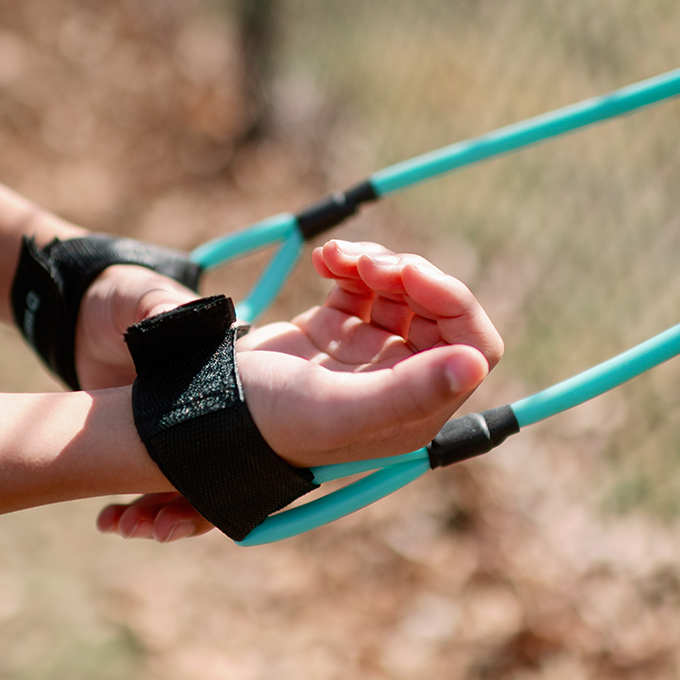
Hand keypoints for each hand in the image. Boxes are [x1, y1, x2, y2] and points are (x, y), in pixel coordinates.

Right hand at [97, 240, 502, 542]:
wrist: (204, 412)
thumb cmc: (271, 422)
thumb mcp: (338, 408)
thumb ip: (409, 392)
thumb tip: (475, 362)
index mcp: (415, 408)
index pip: (473, 347)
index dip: (453, 304)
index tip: (409, 275)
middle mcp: (400, 381)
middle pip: (438, 311)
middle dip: (409, 275)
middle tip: (367, 262)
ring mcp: (368, 353)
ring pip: (402, 290)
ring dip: (377, 261)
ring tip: (339, 257)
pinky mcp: (336, 329)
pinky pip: (364, 283)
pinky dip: (350, 262)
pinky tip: (324, 258)